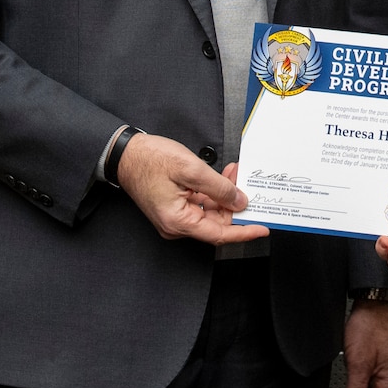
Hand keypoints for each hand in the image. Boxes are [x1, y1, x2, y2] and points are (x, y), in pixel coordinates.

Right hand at [116, 137, 267, 243]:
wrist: (125, 153)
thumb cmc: (150, 160)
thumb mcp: (191, 170)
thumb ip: (219, 188)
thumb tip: (239, 202)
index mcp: (178, 221)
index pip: (219, 234)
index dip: (244, 232)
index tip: (262, 228)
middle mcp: (176, 225)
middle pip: (217, 222)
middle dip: (235, 203)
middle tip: (246, 182)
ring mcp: (175, 217)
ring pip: (210, 212)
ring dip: (225, 194)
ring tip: (234, 172)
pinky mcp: (175, 208)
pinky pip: (200, 205)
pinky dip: (214, 192)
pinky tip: (222, 176)